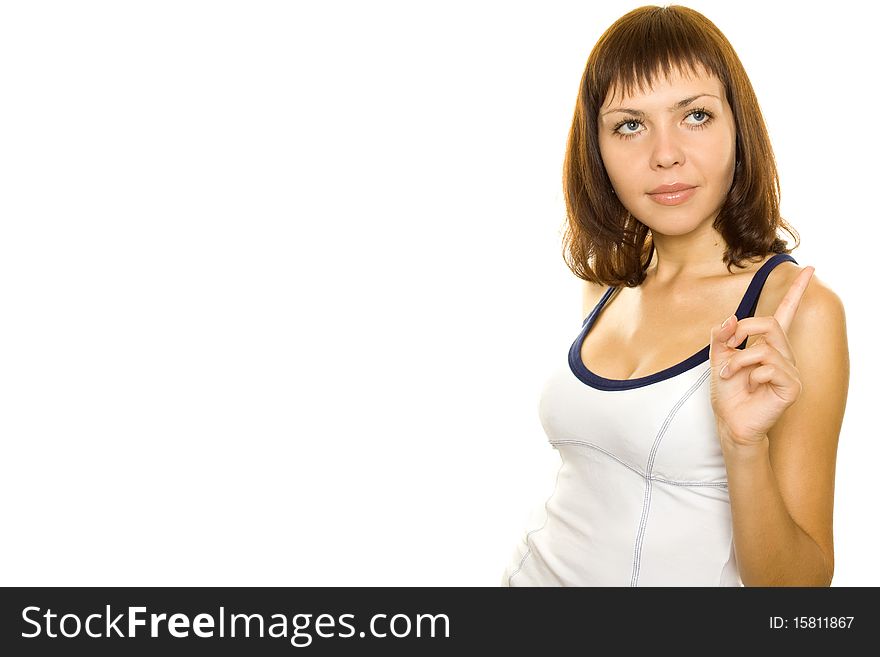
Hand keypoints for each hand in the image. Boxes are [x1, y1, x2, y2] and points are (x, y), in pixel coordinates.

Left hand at [709, 265, 814, 446]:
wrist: (730, 422)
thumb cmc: (728, 392)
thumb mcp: (718, 358)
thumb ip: (722, 336)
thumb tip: (732, 319)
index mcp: (769, 344)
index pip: (787, 312)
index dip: (796, 291)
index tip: (808, 268)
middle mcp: (784, 354)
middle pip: (770, 322)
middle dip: (742, 331)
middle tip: (726, 347)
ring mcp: (790, 370)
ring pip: (764, 347)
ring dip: (738, 360)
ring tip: (729, 375)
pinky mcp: (792, 386)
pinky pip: (770, 368)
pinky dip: (751, 375)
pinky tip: (750, 386)